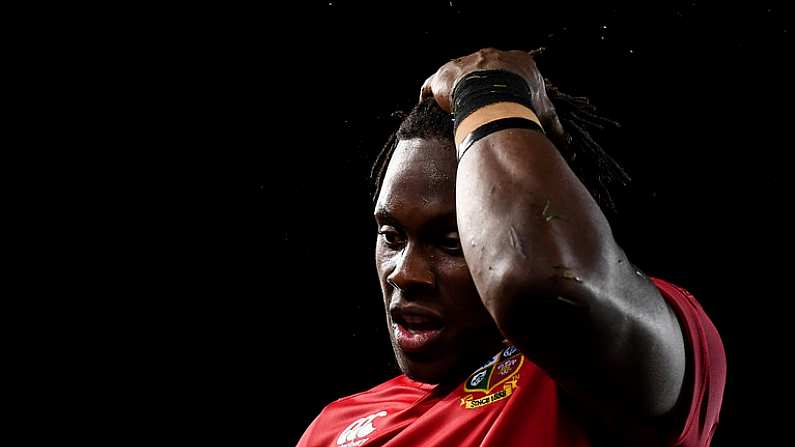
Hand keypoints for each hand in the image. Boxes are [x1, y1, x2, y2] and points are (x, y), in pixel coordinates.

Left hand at [419, 48, 563, 136]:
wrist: (495, 96)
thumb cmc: (524, 102)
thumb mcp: (543, 114)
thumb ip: (554, 129)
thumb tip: (570, 153)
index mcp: (516, 61)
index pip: (511, 72)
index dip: (507, 88)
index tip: (506, 103)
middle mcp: (490, 56)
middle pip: (483, 71)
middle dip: (481, 87)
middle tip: (477, 108)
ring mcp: (466, 63)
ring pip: (458, 75)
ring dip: (456, 90)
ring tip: (454, 109)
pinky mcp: (445, 74)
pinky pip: (432, 84)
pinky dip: (430, 95)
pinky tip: (429, 107)